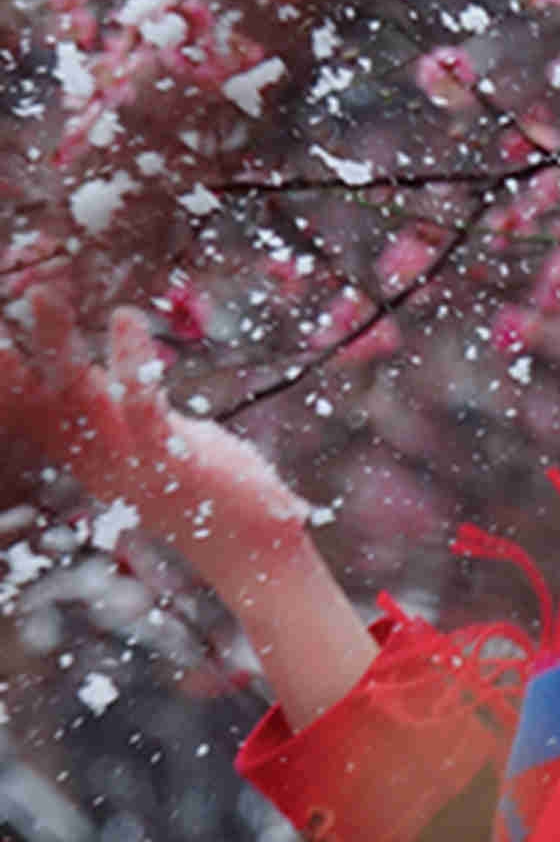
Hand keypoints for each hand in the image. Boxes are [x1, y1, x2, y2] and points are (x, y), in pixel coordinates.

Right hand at [0, 289, 308, 584]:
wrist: (252, 545)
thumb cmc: (202, 485)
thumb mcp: (145, 439)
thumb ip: (112, 406)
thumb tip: (76, 367)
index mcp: (87, 458)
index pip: (28, 415)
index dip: (3, 381)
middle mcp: (97, 464)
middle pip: (43, 400)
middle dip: (15, 353)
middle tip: (5, 304)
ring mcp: (130, 465)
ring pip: (80, 397)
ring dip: (59, 345)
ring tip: (44, 296)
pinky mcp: (171, 460)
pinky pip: (142, 405)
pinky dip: (130, 361)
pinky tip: (124, 320)